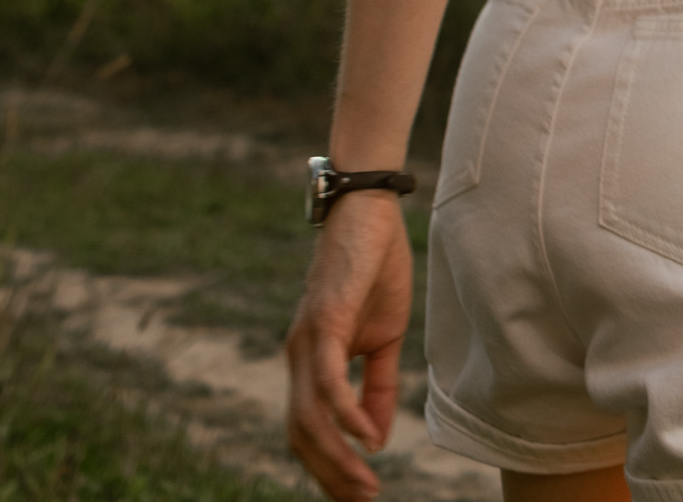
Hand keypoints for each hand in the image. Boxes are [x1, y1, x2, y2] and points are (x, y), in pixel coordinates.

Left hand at [284, 192, 413, 501]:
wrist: (369, 209)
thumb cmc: (374, 267)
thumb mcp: (383, 337)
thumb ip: (376, 387)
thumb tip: (376, 440)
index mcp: (310, 361)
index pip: (308, 431)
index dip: (329, 468)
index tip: (357, 494)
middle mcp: (299, 357)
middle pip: (301, 436)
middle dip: (330, 475)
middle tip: (363, 499)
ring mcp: (307, 340)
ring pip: (308, 418)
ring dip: (336, 457)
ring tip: (365, 482)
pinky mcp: (324, 320)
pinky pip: (327, 381)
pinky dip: (344, 414)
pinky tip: (366, 436)